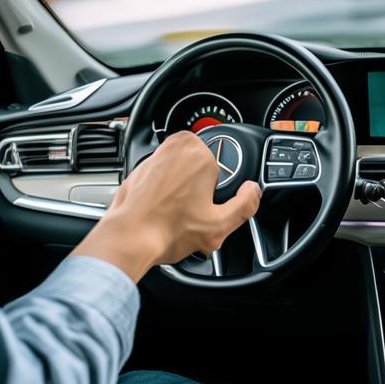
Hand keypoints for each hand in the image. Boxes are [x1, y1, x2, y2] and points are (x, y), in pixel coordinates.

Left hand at [72, 131, 261, 281]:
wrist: (130, 237)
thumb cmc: (168, 230)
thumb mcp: (220, 224)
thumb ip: (245, 205)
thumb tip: (253, 191)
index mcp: (199, 153)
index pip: (224, 169)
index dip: (219, 194)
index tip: (208, 208)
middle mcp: (175, 147)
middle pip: (203, 168)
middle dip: (201, 188)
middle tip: (193, 212)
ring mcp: (155, 155)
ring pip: (183, 172)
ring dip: (184, 190)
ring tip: (176, 213)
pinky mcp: (140, 167)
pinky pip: (164, 177)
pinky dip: (166, 192)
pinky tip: (162, 211)